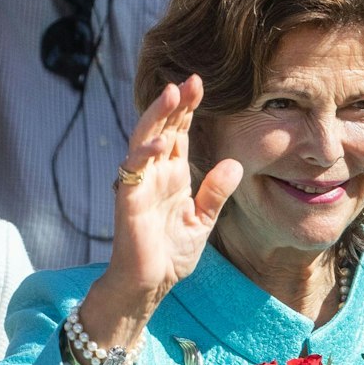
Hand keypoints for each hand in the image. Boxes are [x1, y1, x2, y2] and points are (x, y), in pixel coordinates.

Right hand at [82, 76, 239, 346]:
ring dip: (155, 117)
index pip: (178, 132)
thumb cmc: (172, 253)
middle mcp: (154, 173)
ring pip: (143, 140)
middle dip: (174, 104)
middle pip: (162, 128)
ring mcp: (139, 185)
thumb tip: (234, 164)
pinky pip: (132, 173)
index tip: (199, 83)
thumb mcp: (203, 220)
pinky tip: (157, 145)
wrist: (151, 284)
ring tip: (171, 94)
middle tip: (190, 80)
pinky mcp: (128, 202)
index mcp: (172, 174)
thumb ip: (216, 192)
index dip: (187, 108)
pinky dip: (142, 157)